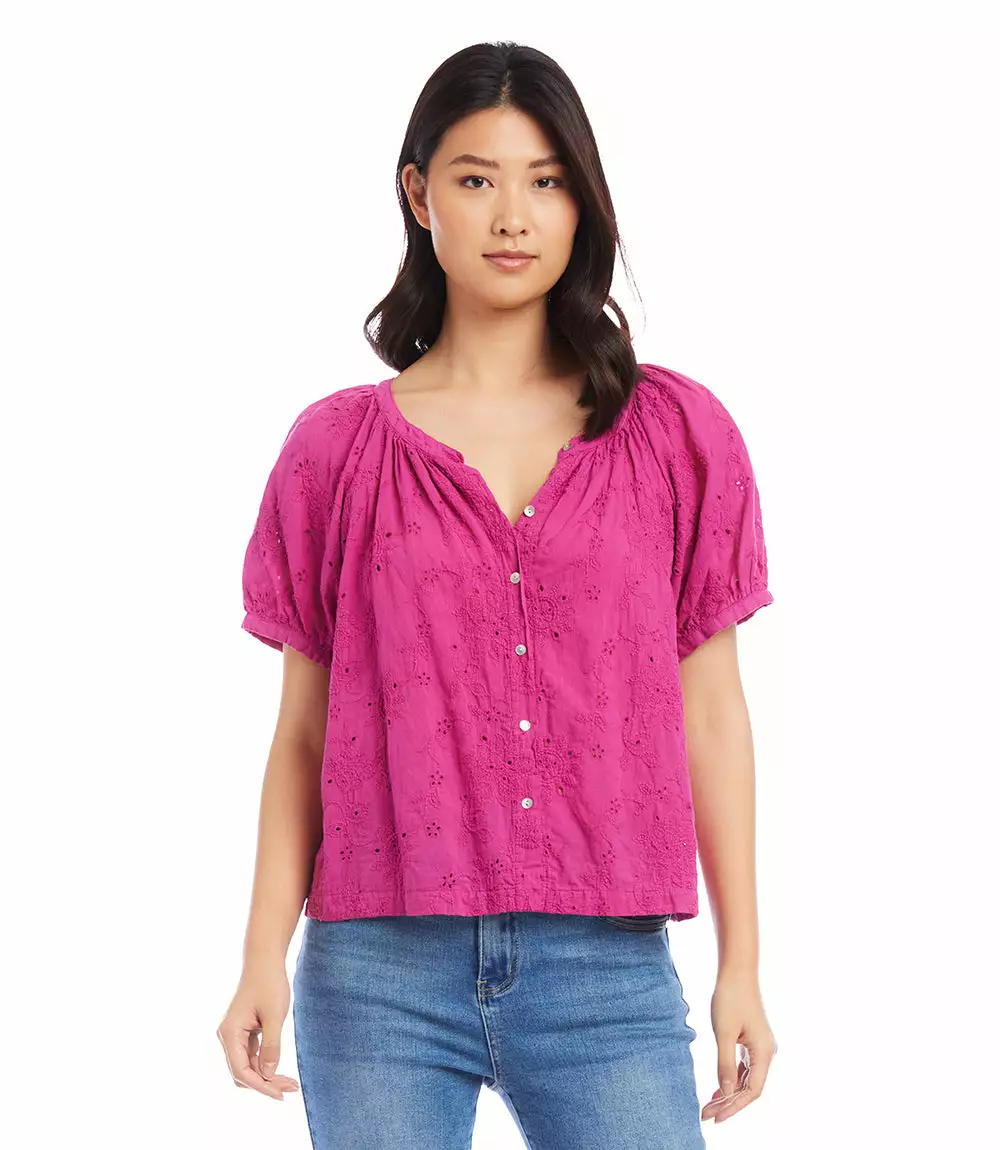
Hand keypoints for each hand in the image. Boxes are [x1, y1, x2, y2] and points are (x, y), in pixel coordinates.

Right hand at [216, 963, 300, 1100]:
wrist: (265, 960)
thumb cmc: (269, 983)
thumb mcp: (275, 1016)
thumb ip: (271, 1046)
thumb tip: (268, 1074)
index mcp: (230, 1033)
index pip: (241, 1071)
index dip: (260, 1086)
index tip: (280, 1095)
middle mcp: (227, 1037)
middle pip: (243, 1072)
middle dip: (265, 1083)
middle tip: (291, 1089)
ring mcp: (234, 1035)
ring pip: (248, 1065)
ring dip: (267, 1076)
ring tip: (291, 1084)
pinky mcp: (243, 1032)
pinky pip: (251, 1055)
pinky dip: (265, 1064)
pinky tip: (280, 1070)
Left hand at [701, 968, 776, 1124]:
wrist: (737, 971)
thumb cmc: (730, 998)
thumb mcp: (724, 1033)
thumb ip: (725, 1064)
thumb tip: (727, 1093)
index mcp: (763, 1053)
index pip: (752, 1091)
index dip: (734, 1107)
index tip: (716, 1117)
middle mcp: (766, 1053)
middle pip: (750, 1088)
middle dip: (729, 1103)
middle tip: (707, 1115)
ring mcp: (760, 1047)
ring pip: (746, 1078)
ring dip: (729, 1092)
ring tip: (710, 1106)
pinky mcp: (752, 1040)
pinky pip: (744, 1067)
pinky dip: (732, 1078)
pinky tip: (719, 1088)